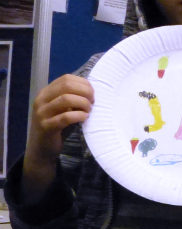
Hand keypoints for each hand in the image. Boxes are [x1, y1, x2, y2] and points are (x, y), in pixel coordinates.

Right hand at [22, 75, 93, 203]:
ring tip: (89, 111)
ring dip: (83, 104)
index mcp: (46, 93)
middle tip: (93, 102)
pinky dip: (79, 116)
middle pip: (67, 86)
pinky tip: (84, 118)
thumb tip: (92, 90)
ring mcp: (41, 113)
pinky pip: (65, 117)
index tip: (92, 94)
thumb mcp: (63, 109)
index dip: (83, 84)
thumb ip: (72, 98)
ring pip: (66, 99)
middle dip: (85, 92)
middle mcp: (41, 100)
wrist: (42, 149)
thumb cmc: (57, 127)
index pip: (66, 78)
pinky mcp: (46, 127)